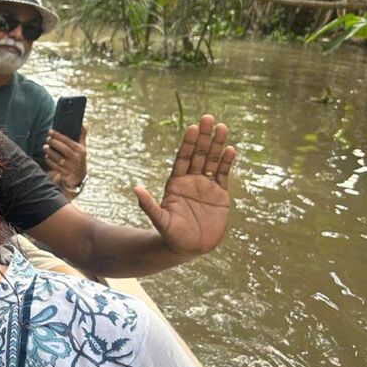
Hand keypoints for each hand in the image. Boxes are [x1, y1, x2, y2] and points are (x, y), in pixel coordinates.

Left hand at [44, 126, 87, 194]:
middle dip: (54, 143)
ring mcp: (72, 168)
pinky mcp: (67, 175)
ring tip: (45, 147)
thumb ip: (81, 136)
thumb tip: (83, 123)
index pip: (68, 141)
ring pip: (59, 159)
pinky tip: (46, 157)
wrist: (78, 177)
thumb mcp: (82, 148)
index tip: (50, 131)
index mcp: (81, 150)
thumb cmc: (78, 158)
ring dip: (51, 152)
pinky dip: (50, 162)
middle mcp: (77, 159)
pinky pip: (57, 167)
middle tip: (47, 139)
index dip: (59, 135)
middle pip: (64, 149)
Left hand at [134, 115, 235, 255]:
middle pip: (199, 154)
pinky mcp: (220, 195)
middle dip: (204, 137)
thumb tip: (135, 189)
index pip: (183, 158)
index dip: (188, 144)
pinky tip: (231, 149)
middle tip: (208, 117)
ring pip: (213, 161)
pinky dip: (227, 163)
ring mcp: (206, 186)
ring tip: (223, 127)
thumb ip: (149, 205)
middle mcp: (191, 180)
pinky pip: (224, 175)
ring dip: (218, 145)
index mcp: (176, 183)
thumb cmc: (172, 235)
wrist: (190, 248)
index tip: (193, 128)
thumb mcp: (160, 220)